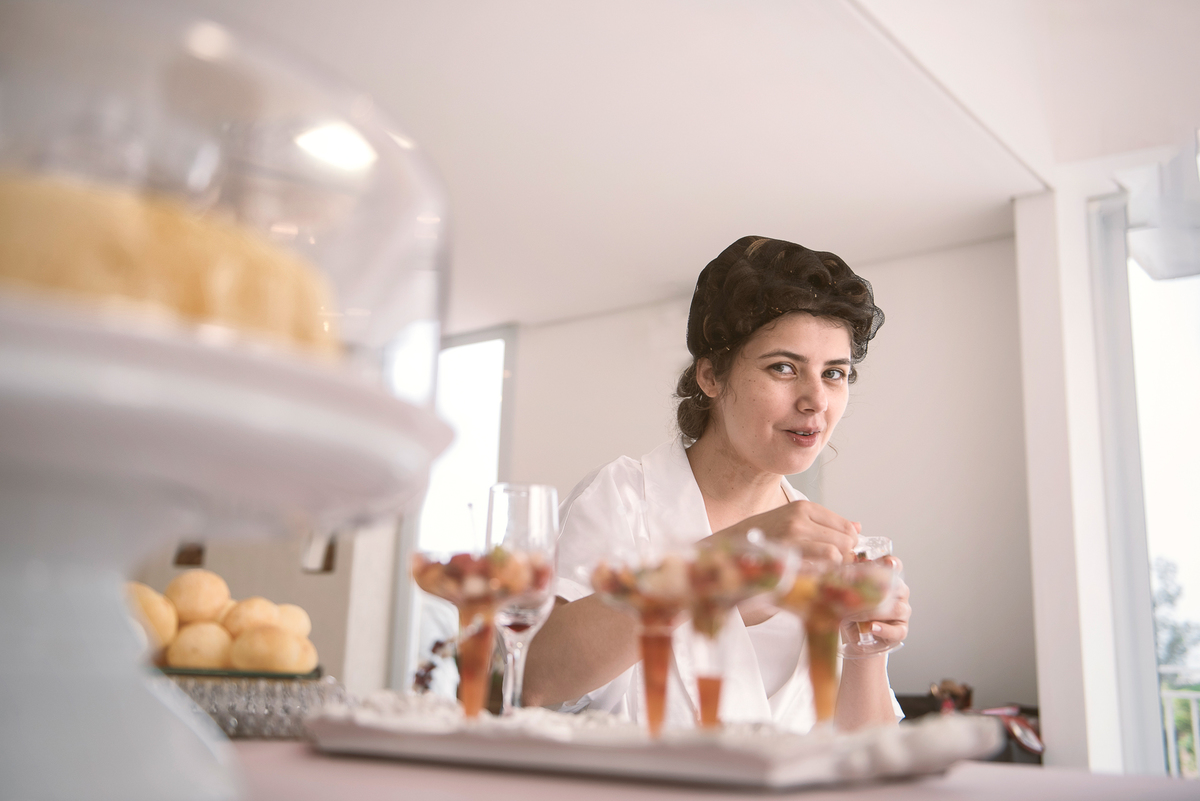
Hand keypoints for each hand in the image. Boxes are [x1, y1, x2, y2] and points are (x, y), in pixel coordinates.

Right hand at [733, 500, 860, 562]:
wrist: (731, 545)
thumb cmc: (765, 535)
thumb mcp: (794, 521)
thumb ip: (826, 524)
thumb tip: (858, 527)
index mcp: (804, 506)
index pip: (846, 526)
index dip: (850, 544)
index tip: (842, 555)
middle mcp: (800, 517)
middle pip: (845, 540)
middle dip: (846, 556)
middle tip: (834, 567)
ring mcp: (793, 534)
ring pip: (837, 552)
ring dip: (836, 566)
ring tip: (825, 572)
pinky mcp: (787, 552)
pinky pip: (822, 562)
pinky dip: (824, 571)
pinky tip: (815, 575)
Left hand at [843, 556, 910, 646]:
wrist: (856, 635)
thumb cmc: (853, 611)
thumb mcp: (847, 594)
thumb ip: (847, 582)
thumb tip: (840, 572)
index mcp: (888, 580)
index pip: (895, 567)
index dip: (892, 563)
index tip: (885, 561)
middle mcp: (899, 594)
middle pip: (897, 586)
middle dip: (876, 588)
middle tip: (856, 591)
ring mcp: (902, 613)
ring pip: (896, 609)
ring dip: (874, 611)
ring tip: (856, 615)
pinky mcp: (900, 631)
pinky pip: (896, 631)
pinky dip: (883, 629)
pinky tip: (872, 627)